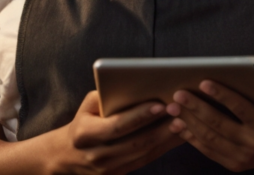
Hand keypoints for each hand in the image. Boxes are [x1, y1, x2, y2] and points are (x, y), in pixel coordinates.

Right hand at [47, 90, 182, 174]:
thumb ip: (106, 96)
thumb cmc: (83, 121)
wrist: (68, 156)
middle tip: (180, 112)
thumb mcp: (87, 105)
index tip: (160, 104)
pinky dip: (163, 147)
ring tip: (184, 122)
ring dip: (166, 139)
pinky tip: (177, 136)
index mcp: (85, 134)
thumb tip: (133, 87)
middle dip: (160, 128)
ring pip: (144, 154)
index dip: (140, 116)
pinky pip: (146, 161)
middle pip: (135, 143)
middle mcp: (96, 155)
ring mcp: (108, 170)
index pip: (117, 126)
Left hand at [165, 81, 253, 171]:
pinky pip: (207, 151)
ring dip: (188, 122)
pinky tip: (179, 124)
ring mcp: (240, 157)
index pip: (239, 107)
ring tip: (173, 108)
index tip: (203, 82)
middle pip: (218, 124)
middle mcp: (251, 143)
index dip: (221, 95)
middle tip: (178, 94)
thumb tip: (238, 72)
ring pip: (209, 138)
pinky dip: (191, 137)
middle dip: (196, 108)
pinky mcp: (232, 164)